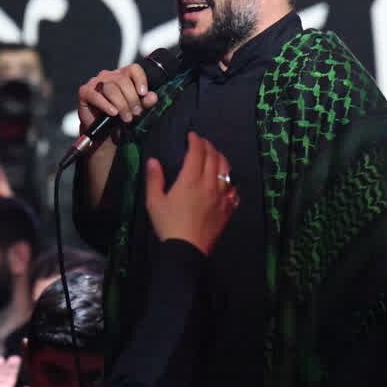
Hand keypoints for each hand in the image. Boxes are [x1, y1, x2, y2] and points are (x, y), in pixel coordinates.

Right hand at [76, 63, 160, 138]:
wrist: (101, 132)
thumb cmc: (119, 118)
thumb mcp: (135, 109)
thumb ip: (145, 102)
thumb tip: (153, 96)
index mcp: (122, 76)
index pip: (133, 69)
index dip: (140, 79)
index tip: (143, 93)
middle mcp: (109, 76)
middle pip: (123, 81)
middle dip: (131, 98)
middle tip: (136, 113)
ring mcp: (95, 82)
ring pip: (111, 88)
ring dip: (121, 104)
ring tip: (126, 117)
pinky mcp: (85, 91)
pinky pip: (96, 95)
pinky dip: (105, 105)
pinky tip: (113, 113)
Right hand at [144, 132, 237, 255]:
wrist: (187, 250)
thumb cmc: (168, 225)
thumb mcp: (154, 202)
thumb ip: (154, 179)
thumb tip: (153, 161)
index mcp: (190, 180)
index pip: (197, 152)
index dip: (195, 140)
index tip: (192, 135)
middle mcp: (209, 184)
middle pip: (214, 157)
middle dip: (208, 146)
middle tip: (202, 142)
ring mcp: (222, 196)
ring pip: (227, 170)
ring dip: (221, 159)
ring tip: (215, 155)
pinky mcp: (228, 208)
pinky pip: (234, 189)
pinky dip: (230, 181)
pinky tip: (226, 181)